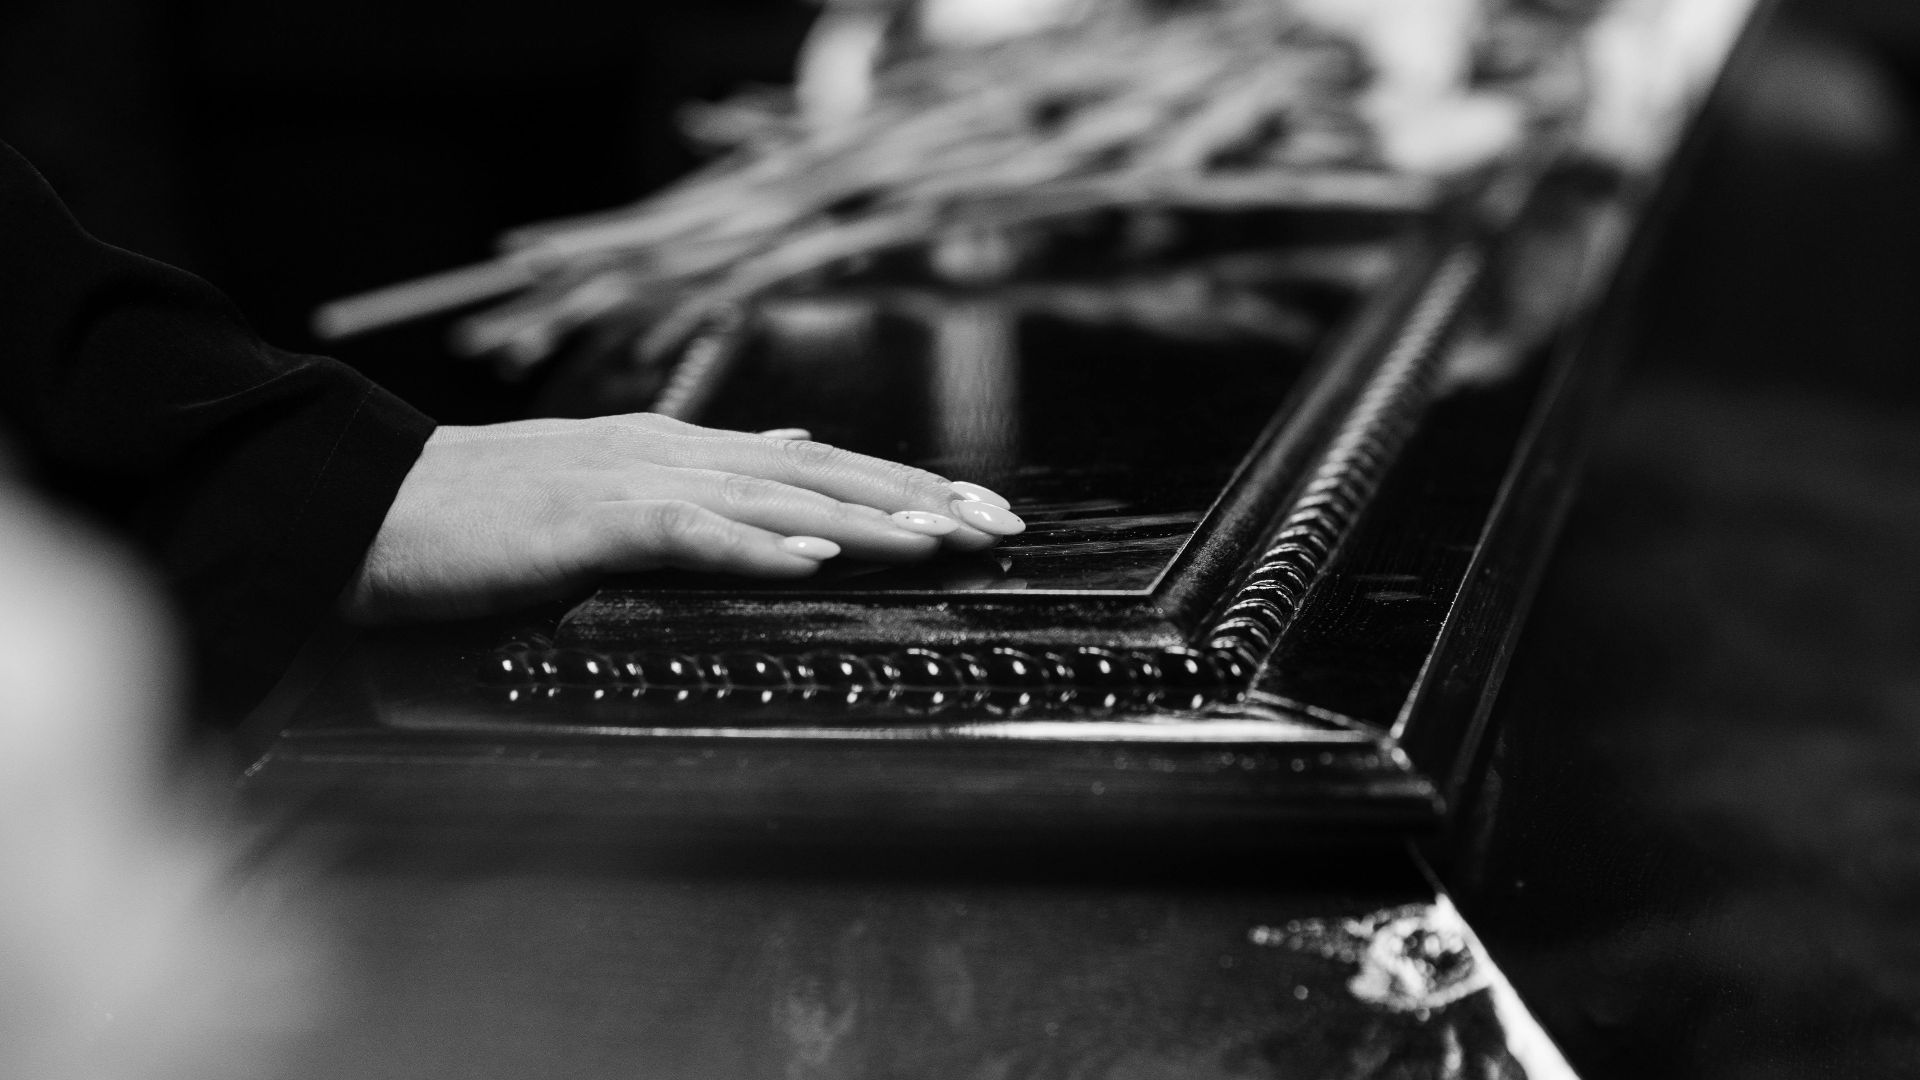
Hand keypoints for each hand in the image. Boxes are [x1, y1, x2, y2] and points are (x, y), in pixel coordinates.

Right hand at [339, 413, 1022, 622]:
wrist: (374, 508)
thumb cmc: (491, 510)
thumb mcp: (617, 481)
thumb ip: (710, 472)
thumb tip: (797, 453)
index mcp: (683, 447)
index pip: (822, 464)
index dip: (910, 486)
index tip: (983, 513)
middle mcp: (673, 451)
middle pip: (823, 472)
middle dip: (920, 498)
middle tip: (1002, 528)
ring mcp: (631, 481)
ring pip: (775, 496)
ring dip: (866, 519)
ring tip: (942, 541)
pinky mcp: (586, 524)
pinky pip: (686, 533)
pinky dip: (754, 544)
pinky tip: (814, 557)